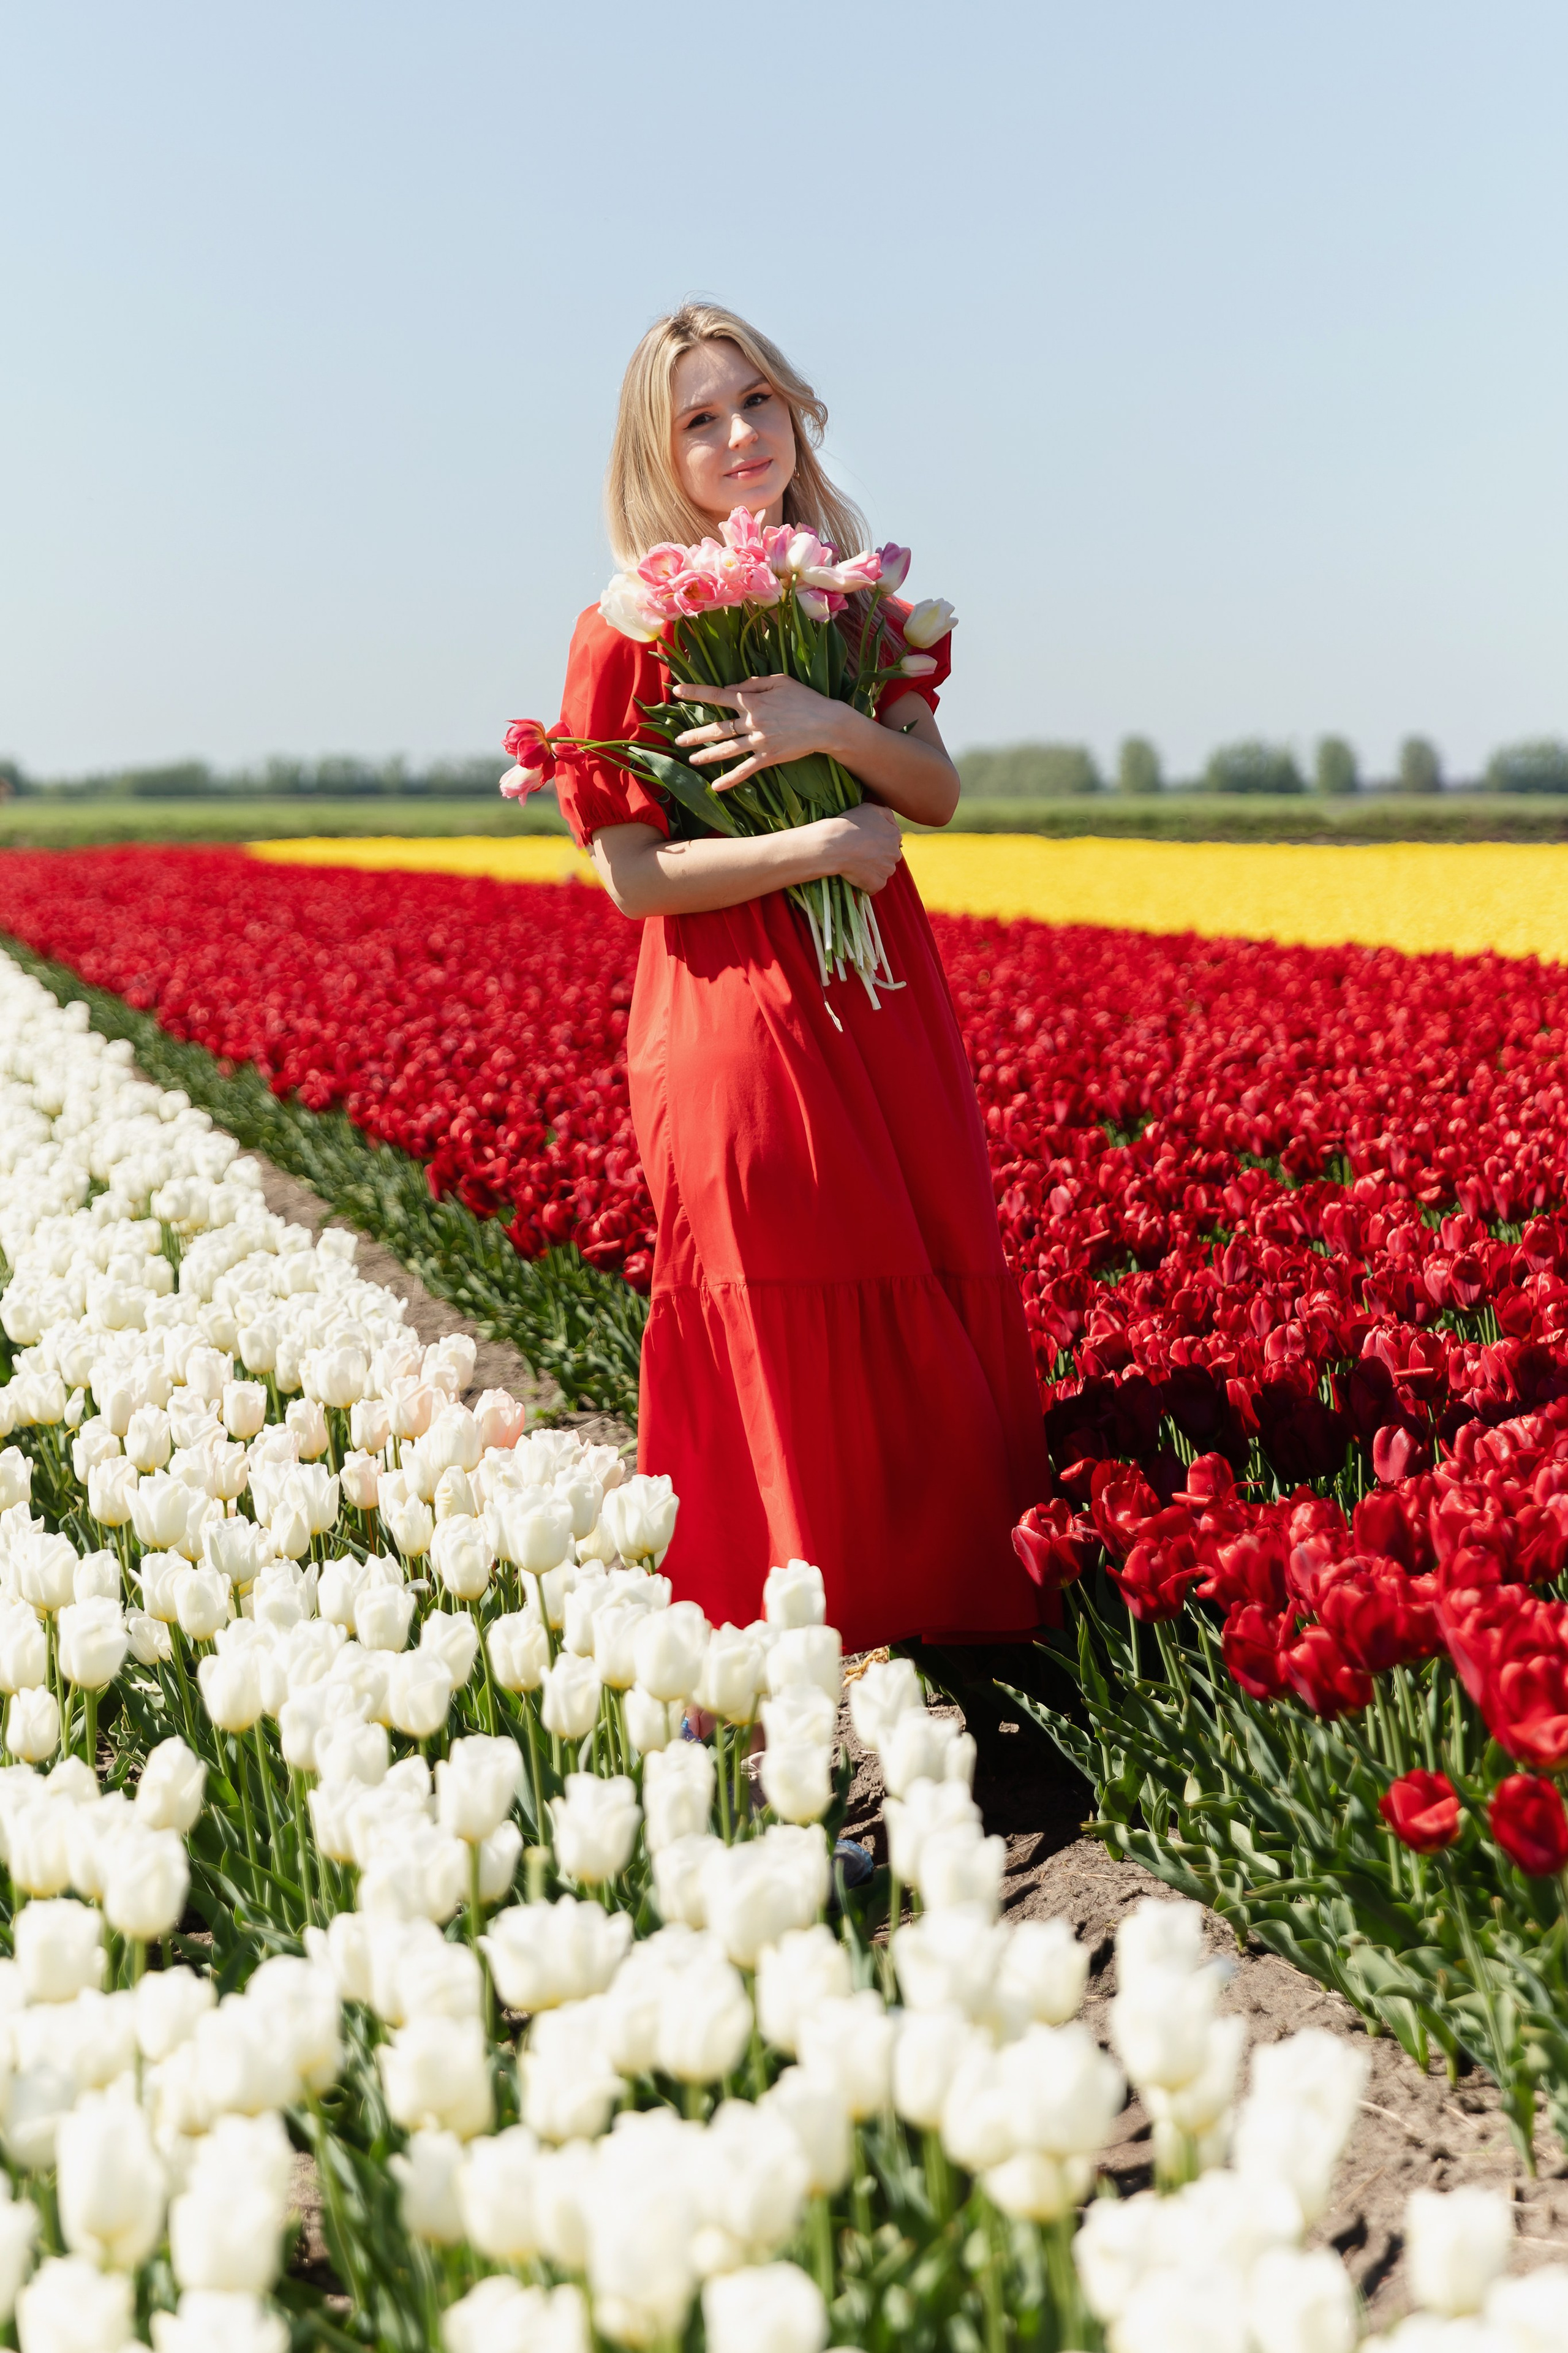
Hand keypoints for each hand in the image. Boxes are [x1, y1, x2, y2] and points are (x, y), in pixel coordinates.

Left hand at [674, 675, 853, 788]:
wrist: (827, 723)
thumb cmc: (805, 698)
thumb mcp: (780, 680)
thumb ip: (753, 683)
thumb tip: (730, 688)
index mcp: (753, 700)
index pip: (718, 695)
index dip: (696, 692)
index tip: (677, 691)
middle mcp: (752, 721)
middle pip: (718, 727)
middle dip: (696, 734)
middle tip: (678, 740)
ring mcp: (759, 741)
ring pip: (727, 749)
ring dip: (707, 755)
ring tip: (692, 759)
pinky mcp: (768, 757)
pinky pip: (745, 770)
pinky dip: (730, 779)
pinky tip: (716, 786)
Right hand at [813, 804, 904, 893]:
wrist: (835, 845)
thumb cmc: (850, 824)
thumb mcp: (870, 808)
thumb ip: (887, 814)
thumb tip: (894, 825)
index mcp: (895, 836)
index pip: (890, 841)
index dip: (875, 842)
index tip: (863, 841)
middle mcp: (895, 854)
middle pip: (887, 857)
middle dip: (876, 857)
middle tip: (858, 853)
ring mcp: (887, 871)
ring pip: (881, 872)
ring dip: (871, 870)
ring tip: (854, 863)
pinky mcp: (877, 884)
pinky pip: (873, 885)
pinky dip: (865, 882)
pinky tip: (854, 873)